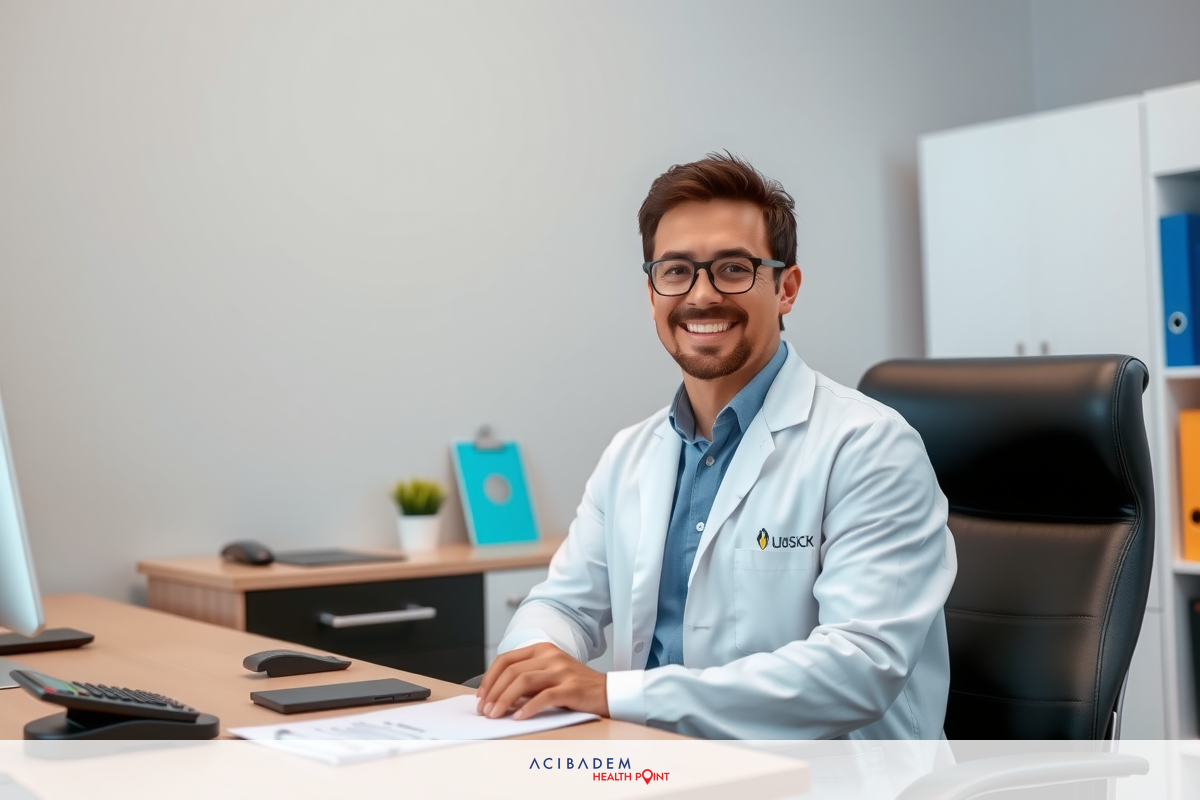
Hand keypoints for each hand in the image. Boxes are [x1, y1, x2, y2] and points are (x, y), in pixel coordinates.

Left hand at [474, 643, 608, 720]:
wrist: (608, 692)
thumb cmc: (575, 686)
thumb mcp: (548, 676)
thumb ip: (526, 681)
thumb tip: (496, 696)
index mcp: (542, 650)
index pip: (506, 659)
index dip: (489, 678)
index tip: (481, 695)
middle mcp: (551, 656)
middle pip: (512, 671)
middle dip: (493, 692)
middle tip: (485, 710)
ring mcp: (561, 670)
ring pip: (523, 681)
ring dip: (504, 700)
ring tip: (496, 714)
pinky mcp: (571, 687)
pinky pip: (543, 697)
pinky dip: (527, 708)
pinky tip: (519, 717)